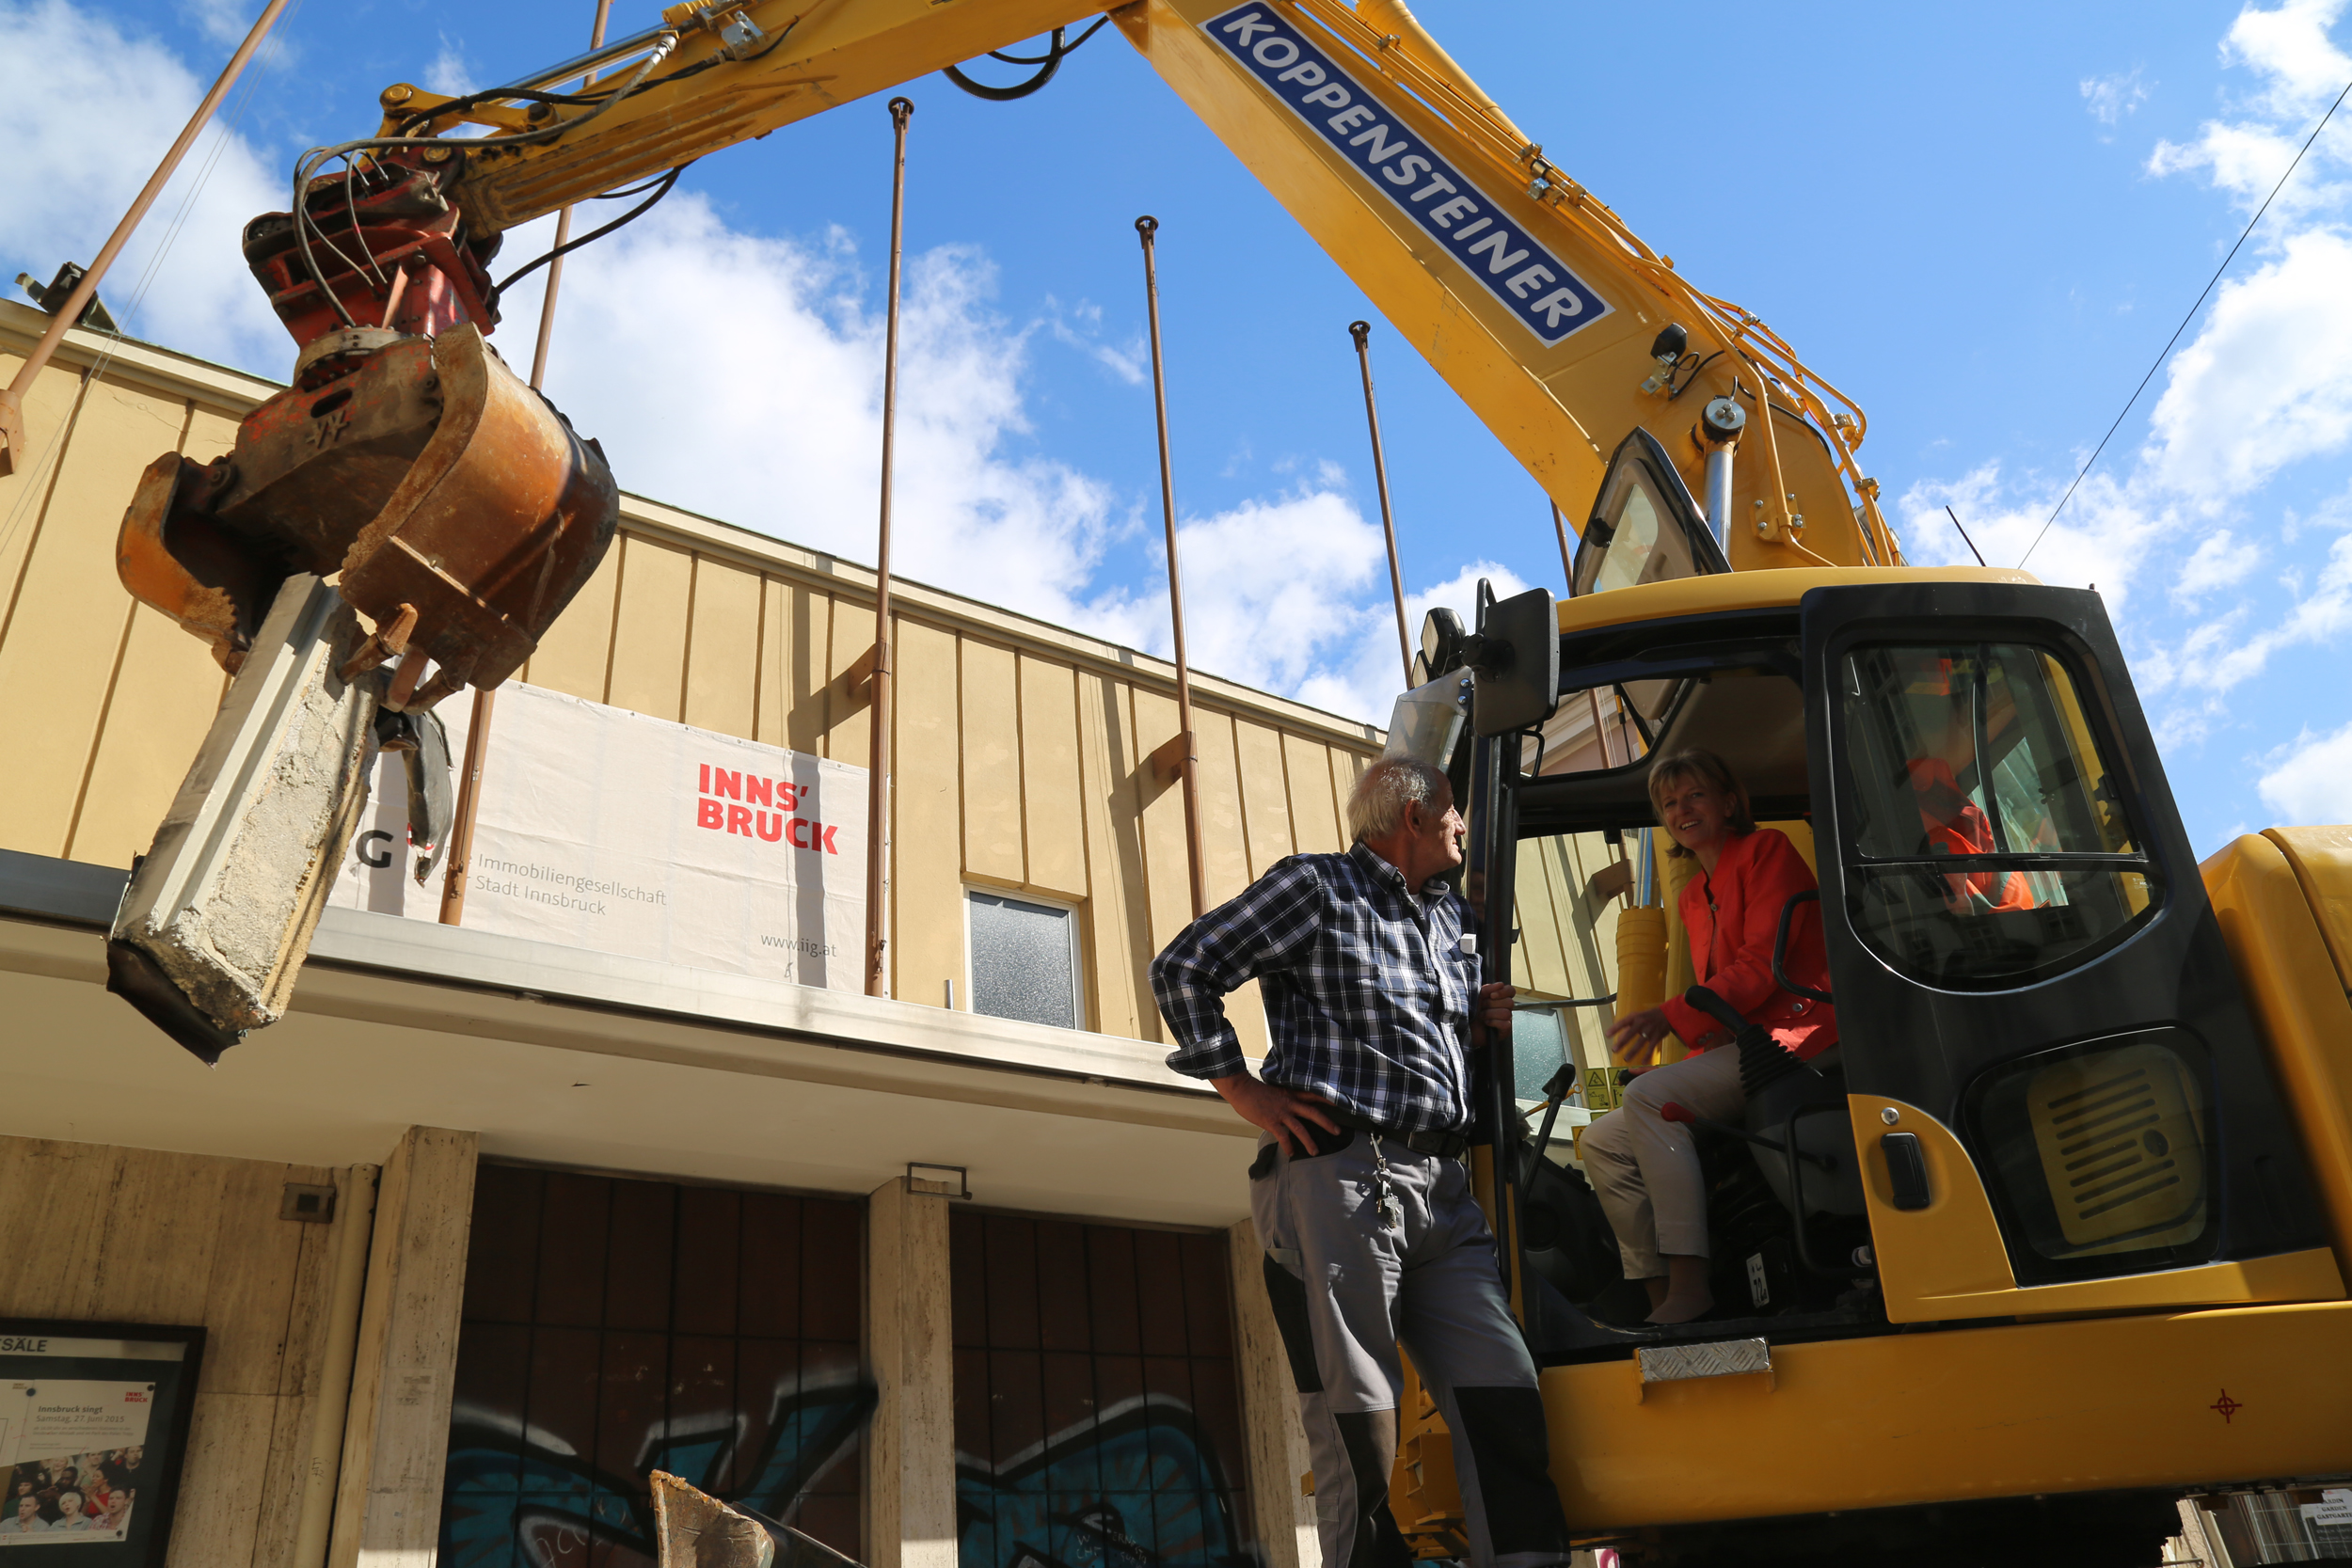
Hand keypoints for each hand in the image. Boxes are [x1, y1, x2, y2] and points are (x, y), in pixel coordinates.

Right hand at [1212, 1073, 1342, 1157]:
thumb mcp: (1276, 1091)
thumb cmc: (1257, 1091)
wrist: (1243, 1089)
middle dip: (1326, 1123)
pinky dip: (1288, 1146)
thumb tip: (1292, 1108)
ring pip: (1300, 1129)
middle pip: (1313, 1113)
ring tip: (1315, 1151)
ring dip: (1309, 1141)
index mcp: (1291, 1094)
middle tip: (1338, 1131)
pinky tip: (1291, 1153)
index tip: (1339, 1104)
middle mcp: (1289, 1103)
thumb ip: (1286, 1099)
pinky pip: (1283, 1137)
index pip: (1313, 1095)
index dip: (1326, 1100)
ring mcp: (1281, 1113)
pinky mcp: (1271, 1122)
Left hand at [1469, 981, 1514, 1042]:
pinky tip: (1486, 1023)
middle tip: (1482, 1007)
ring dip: (1490, 1014)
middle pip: (1509, 1002)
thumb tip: (1501, 984)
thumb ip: (1488, 989)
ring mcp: (1506, 1020)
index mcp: (1499, 998)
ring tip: (1481, 1016)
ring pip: (1506, 1013)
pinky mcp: (1504, 1031)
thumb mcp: (1477, 997)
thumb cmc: (1470, 1011)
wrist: (1463, 1027)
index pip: (1511, 991)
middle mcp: (1505, 1008)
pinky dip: (1493, 1022)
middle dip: (1492, 1004)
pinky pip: (1505, 1024)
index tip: (1492, 995)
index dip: (1503, 992)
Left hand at [1606, 1006, 1671, 1065]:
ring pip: (1640, 1042)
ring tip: (1626, 1059)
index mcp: (1635, 1017)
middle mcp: (1642, 1023)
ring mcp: (1650, 1030)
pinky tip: (1643, 1062)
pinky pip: (1651, 1047)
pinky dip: (1647, 1055)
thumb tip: (1619, 1038)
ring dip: (1633, 1051)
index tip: (1607, 1035)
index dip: (1614, 1028)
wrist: (1666, 1014)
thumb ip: (1627, 1027)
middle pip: (1630, 1033)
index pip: (1623, 1022)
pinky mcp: (1657, 1037)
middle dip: (1622, 1042)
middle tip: (1614, 1050)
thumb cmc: (1647, 1017)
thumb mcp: (1636, 1017)